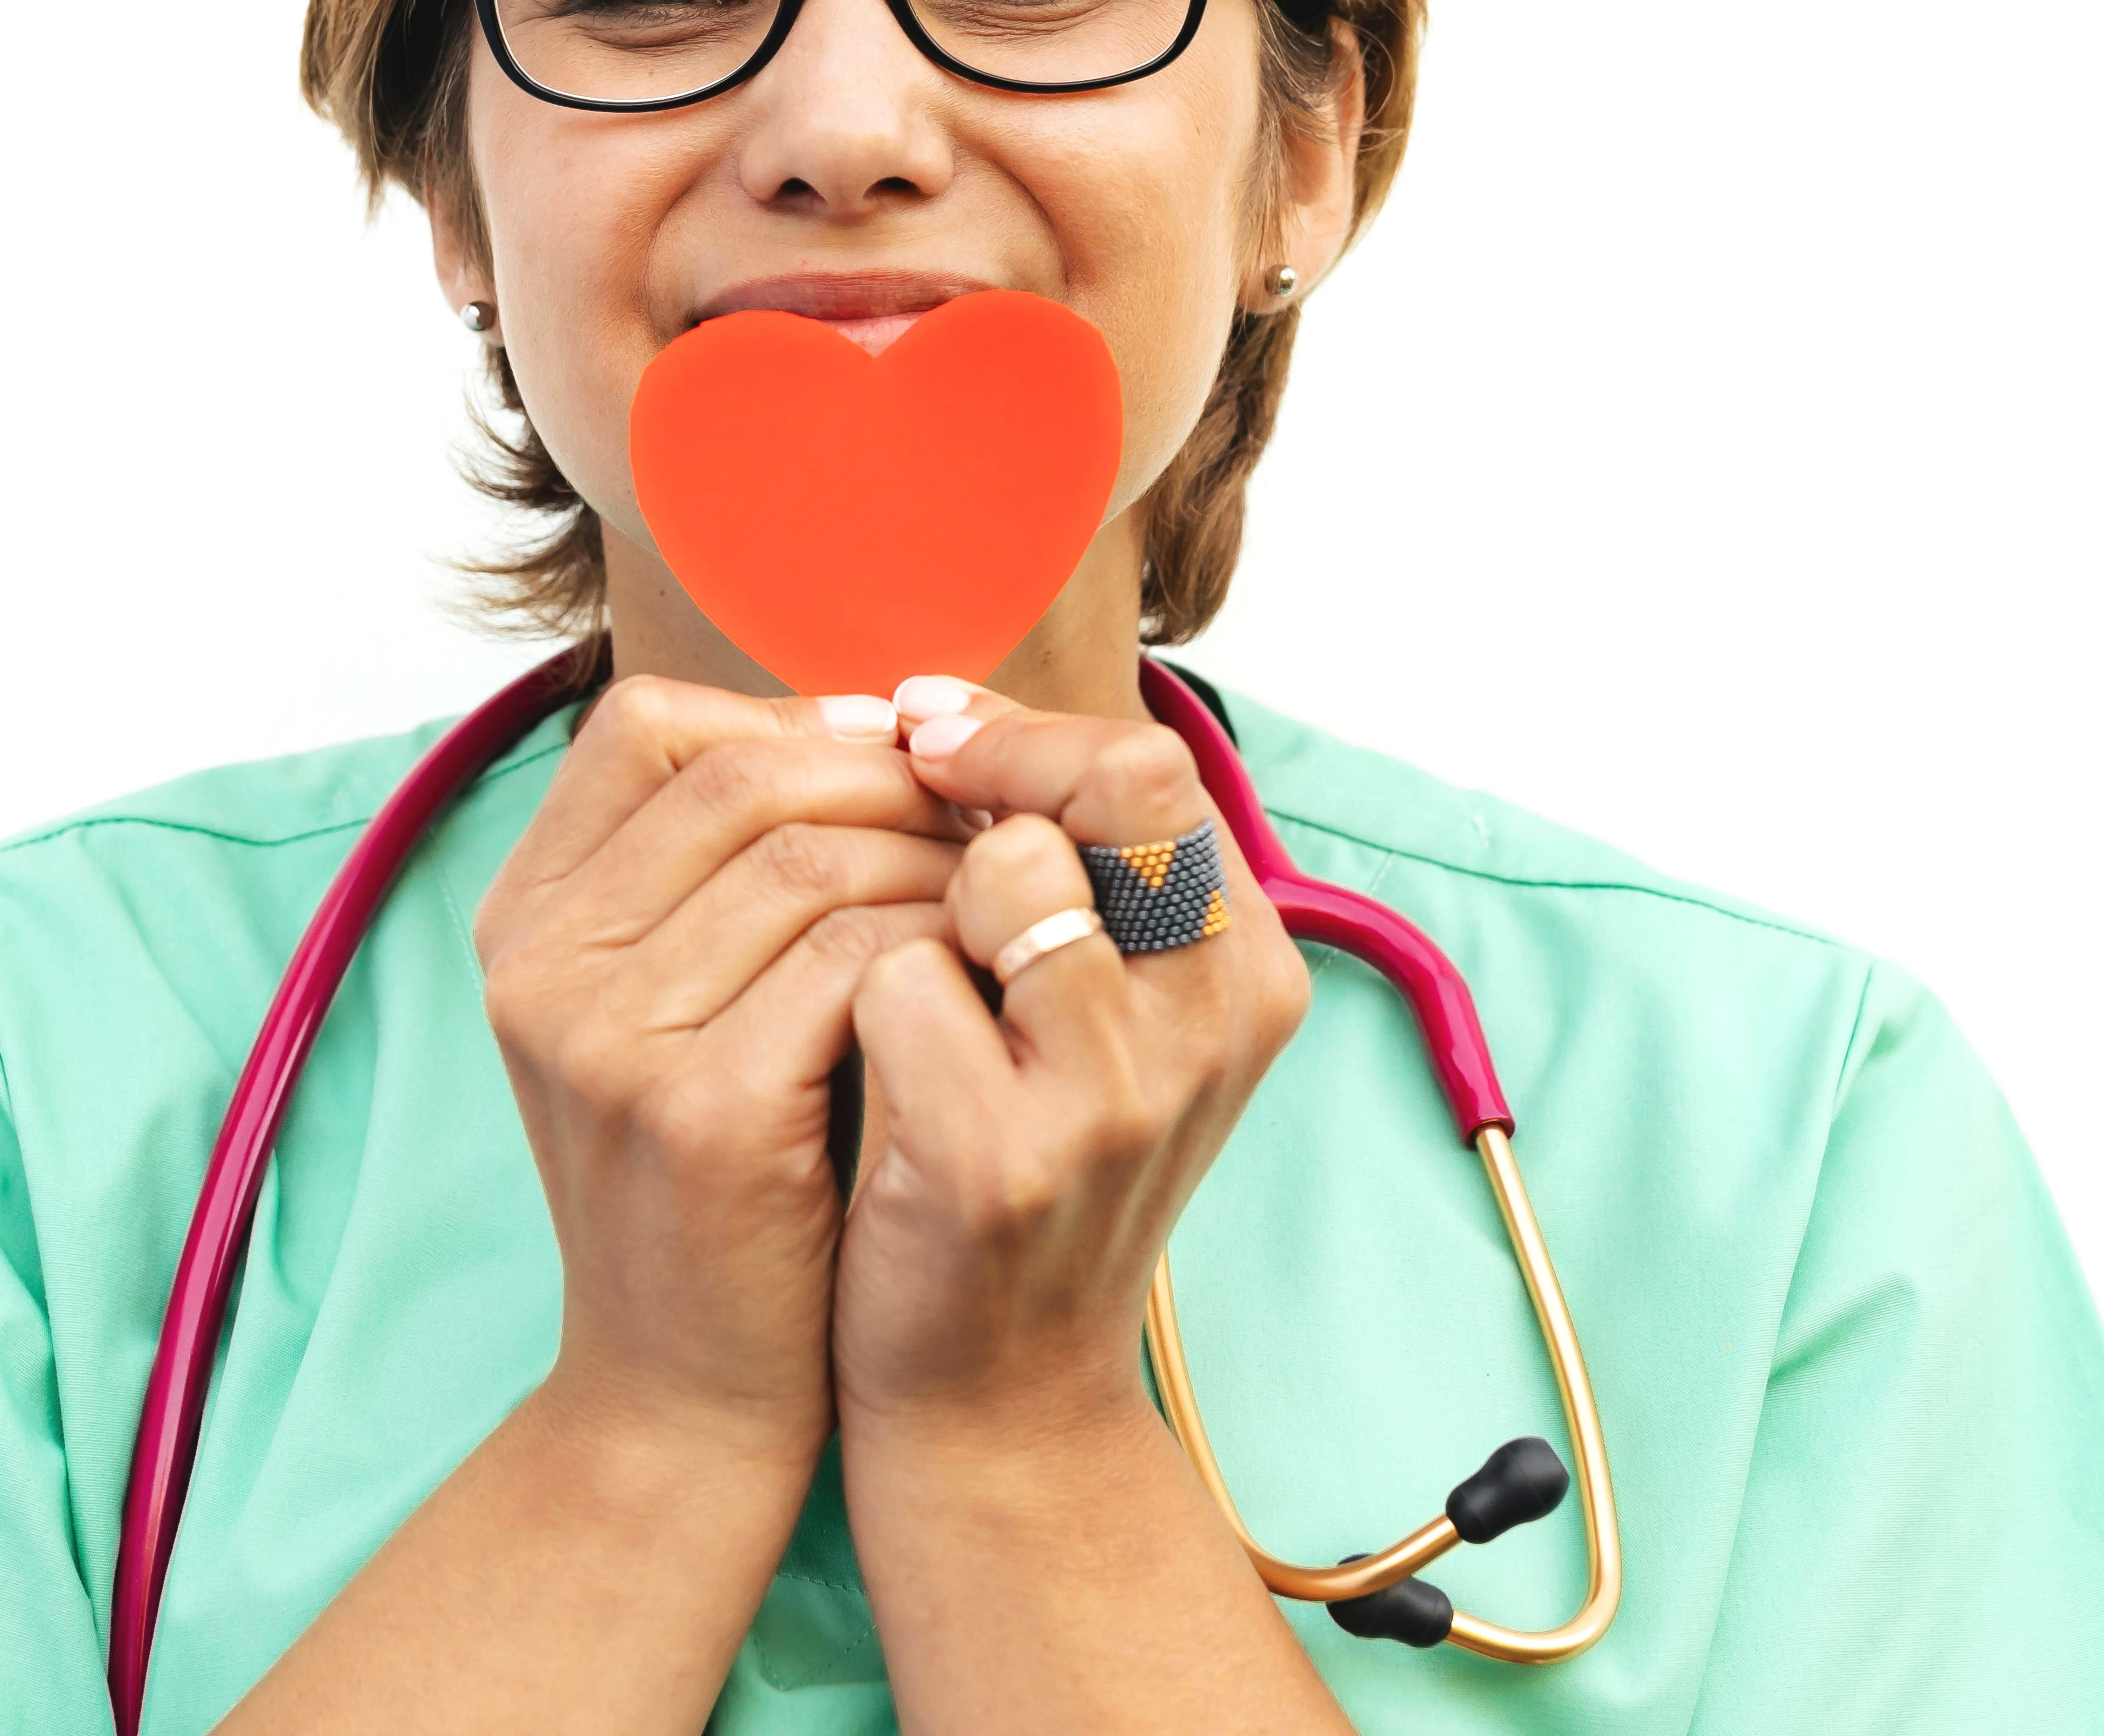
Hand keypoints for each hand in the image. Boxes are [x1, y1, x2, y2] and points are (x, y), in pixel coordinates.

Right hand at [472, 674, 966, 1462]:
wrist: (683, 1392)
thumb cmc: (721, 1176)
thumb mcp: (674, 1007)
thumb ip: (724, 871)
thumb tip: (881, 723)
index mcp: (524, 917)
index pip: (644, 726)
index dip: (786, 715)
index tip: (895, 751)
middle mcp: (540, 963)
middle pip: (742, 778)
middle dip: (889, 777)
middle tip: (987, 808)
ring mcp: (606, 1037)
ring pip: (812, 857)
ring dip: (933, 856)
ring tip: (1002, 886)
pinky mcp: (698, 1111)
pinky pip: (853, 959)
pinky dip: (940, 946)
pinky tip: (988, 971)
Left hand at [830, 682, 1315, 1443]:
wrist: (992, 1396)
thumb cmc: (1015, 1162)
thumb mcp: (1089, 1015)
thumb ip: (1066, 872)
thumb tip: (932, 707)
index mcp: (1248, 970)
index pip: (1157, 767)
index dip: (1030, 731)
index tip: (928, 731)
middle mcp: (1213, 1024)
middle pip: (1114, 788)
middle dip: (988, 772)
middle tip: (900, 789)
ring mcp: (1121, 1094)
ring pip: (1002, 871)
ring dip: (916, 891)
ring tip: (891, 962)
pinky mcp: (1008, 1156)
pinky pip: (900, 980)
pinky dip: (855, 1000)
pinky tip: (855, 1065)